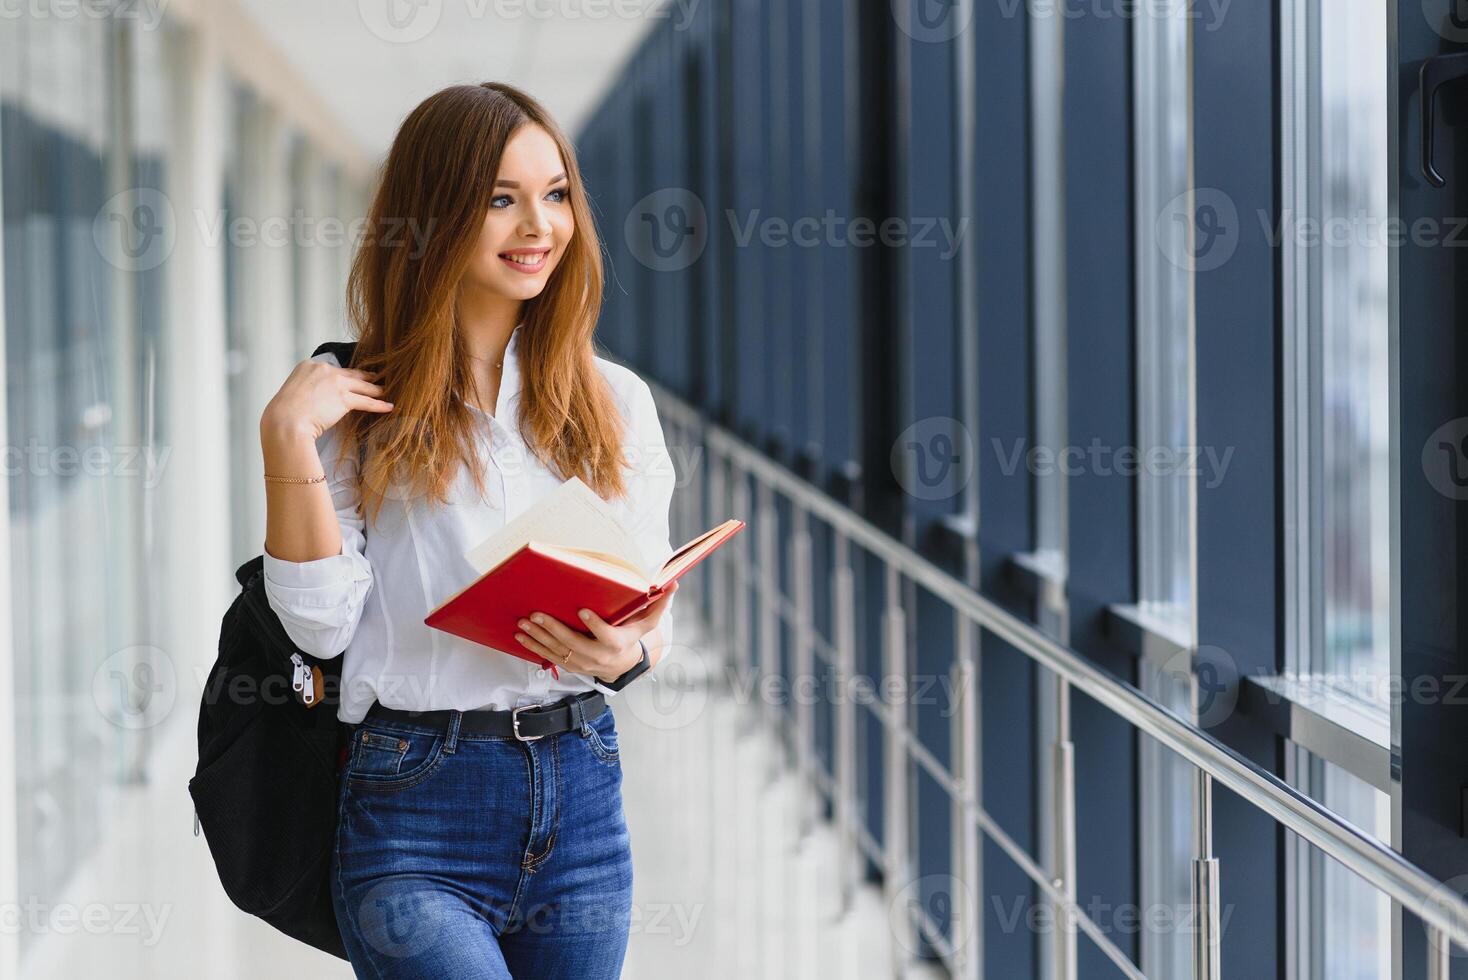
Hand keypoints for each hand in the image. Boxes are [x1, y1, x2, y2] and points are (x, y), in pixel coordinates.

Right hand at [260, 356, 393, 443]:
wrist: (284, 423)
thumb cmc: (284, 415)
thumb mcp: (293, 393)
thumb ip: (307, 389)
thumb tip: (316, 399)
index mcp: (308, 366)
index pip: (333, 370)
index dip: (346, 375)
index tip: (354, 377)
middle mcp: (323, 370)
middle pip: (351, 374)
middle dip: (366, 377)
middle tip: (378, 378)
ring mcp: (335, 382)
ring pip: (362, 386)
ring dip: (377, 390)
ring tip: (387, 392)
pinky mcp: (344, 398)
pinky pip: (367, 401)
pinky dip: (379, 404)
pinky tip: (388, 407)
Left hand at [515, 581, 677, 682]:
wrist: (620, 666)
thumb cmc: (631, 637)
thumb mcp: (646, 624)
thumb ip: (658, 606)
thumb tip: (673, 585)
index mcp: (616, 644)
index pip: (605, 636)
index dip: (594, 625)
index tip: (582, 611)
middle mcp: (597, 656)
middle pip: (574, 644)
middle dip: (553, 629)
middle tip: (537, 614)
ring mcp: (581, 663)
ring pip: (557, 651)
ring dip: (538, 638)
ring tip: (523, 623)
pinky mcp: (569, 665)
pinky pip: (549, 657)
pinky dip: (533, 647)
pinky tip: (520, 636)